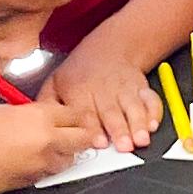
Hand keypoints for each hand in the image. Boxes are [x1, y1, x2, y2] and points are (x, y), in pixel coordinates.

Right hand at [0, 98, 94, 193]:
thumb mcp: (6, 110)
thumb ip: (32, 114)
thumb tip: (45, 119)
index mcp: (41, 118)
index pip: (75, 115)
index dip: (75, 117)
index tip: (74, 118)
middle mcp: (47, 141)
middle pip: (82, 139)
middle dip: (81, 137)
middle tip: (75, 136)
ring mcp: (41, 164)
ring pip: (68, 160)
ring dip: (63, 155)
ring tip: (46, 149)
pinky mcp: (31, 182)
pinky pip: (47, 174)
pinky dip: (44, 168)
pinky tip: (28, 162)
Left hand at [33, 45, 163, 155]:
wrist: (110, 47)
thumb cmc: (80, 72)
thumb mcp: (55, 82)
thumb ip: (47, 104)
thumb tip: (38, 124)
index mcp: (80, 90)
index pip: (86, 111)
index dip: (94, 127)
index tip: (99, 141)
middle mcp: (104, 90)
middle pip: (112, 111)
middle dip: (119, 129)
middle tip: (124, 146)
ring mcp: (125, 88)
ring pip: (132, 107)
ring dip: (138, 124)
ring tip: (141, 139)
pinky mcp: (141, 88)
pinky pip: (151, 100)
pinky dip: (154, 112)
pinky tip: (153, 124)